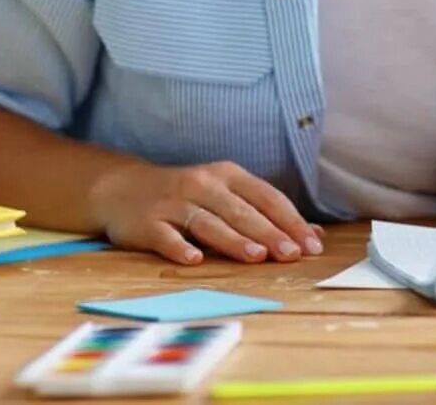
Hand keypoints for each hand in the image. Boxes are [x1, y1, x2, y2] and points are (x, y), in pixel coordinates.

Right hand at [88, 160, 323, 265]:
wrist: (123, 188)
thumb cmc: (187, 195)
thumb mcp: (224, 193)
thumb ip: (262, 212)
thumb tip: (311, 235)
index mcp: (227, 175)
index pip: (266, 197)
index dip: (291, 220)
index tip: (313, 244)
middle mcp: (202, 184)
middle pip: (241, 211)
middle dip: (269, 233)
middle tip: (292, 254)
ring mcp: (173, 202)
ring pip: (208, 222)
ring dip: (233, 240)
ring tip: (256, 256)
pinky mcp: (147, 222)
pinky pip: (165, 236)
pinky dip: (179, 247)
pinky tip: (194, 260)